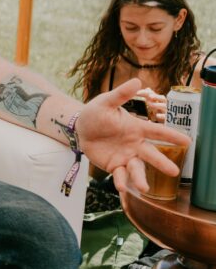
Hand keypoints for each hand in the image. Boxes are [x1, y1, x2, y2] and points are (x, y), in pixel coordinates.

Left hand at [76, 79, 190, 193]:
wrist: (81, 127)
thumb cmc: (97, 113)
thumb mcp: (106, 102)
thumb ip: (121, 94)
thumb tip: (137, 80)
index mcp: (136, 128)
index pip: (157, 132)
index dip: (172, 136)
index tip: (188, 142)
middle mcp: (135, 144)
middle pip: (151, 154)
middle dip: (162, 163)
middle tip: (174, 172)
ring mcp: (126, 156)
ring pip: (137, 168)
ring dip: (140, 178)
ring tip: (144, 188)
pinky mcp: (114, 165)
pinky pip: (120, 175)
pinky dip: (121, 181)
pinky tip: (122, 187)